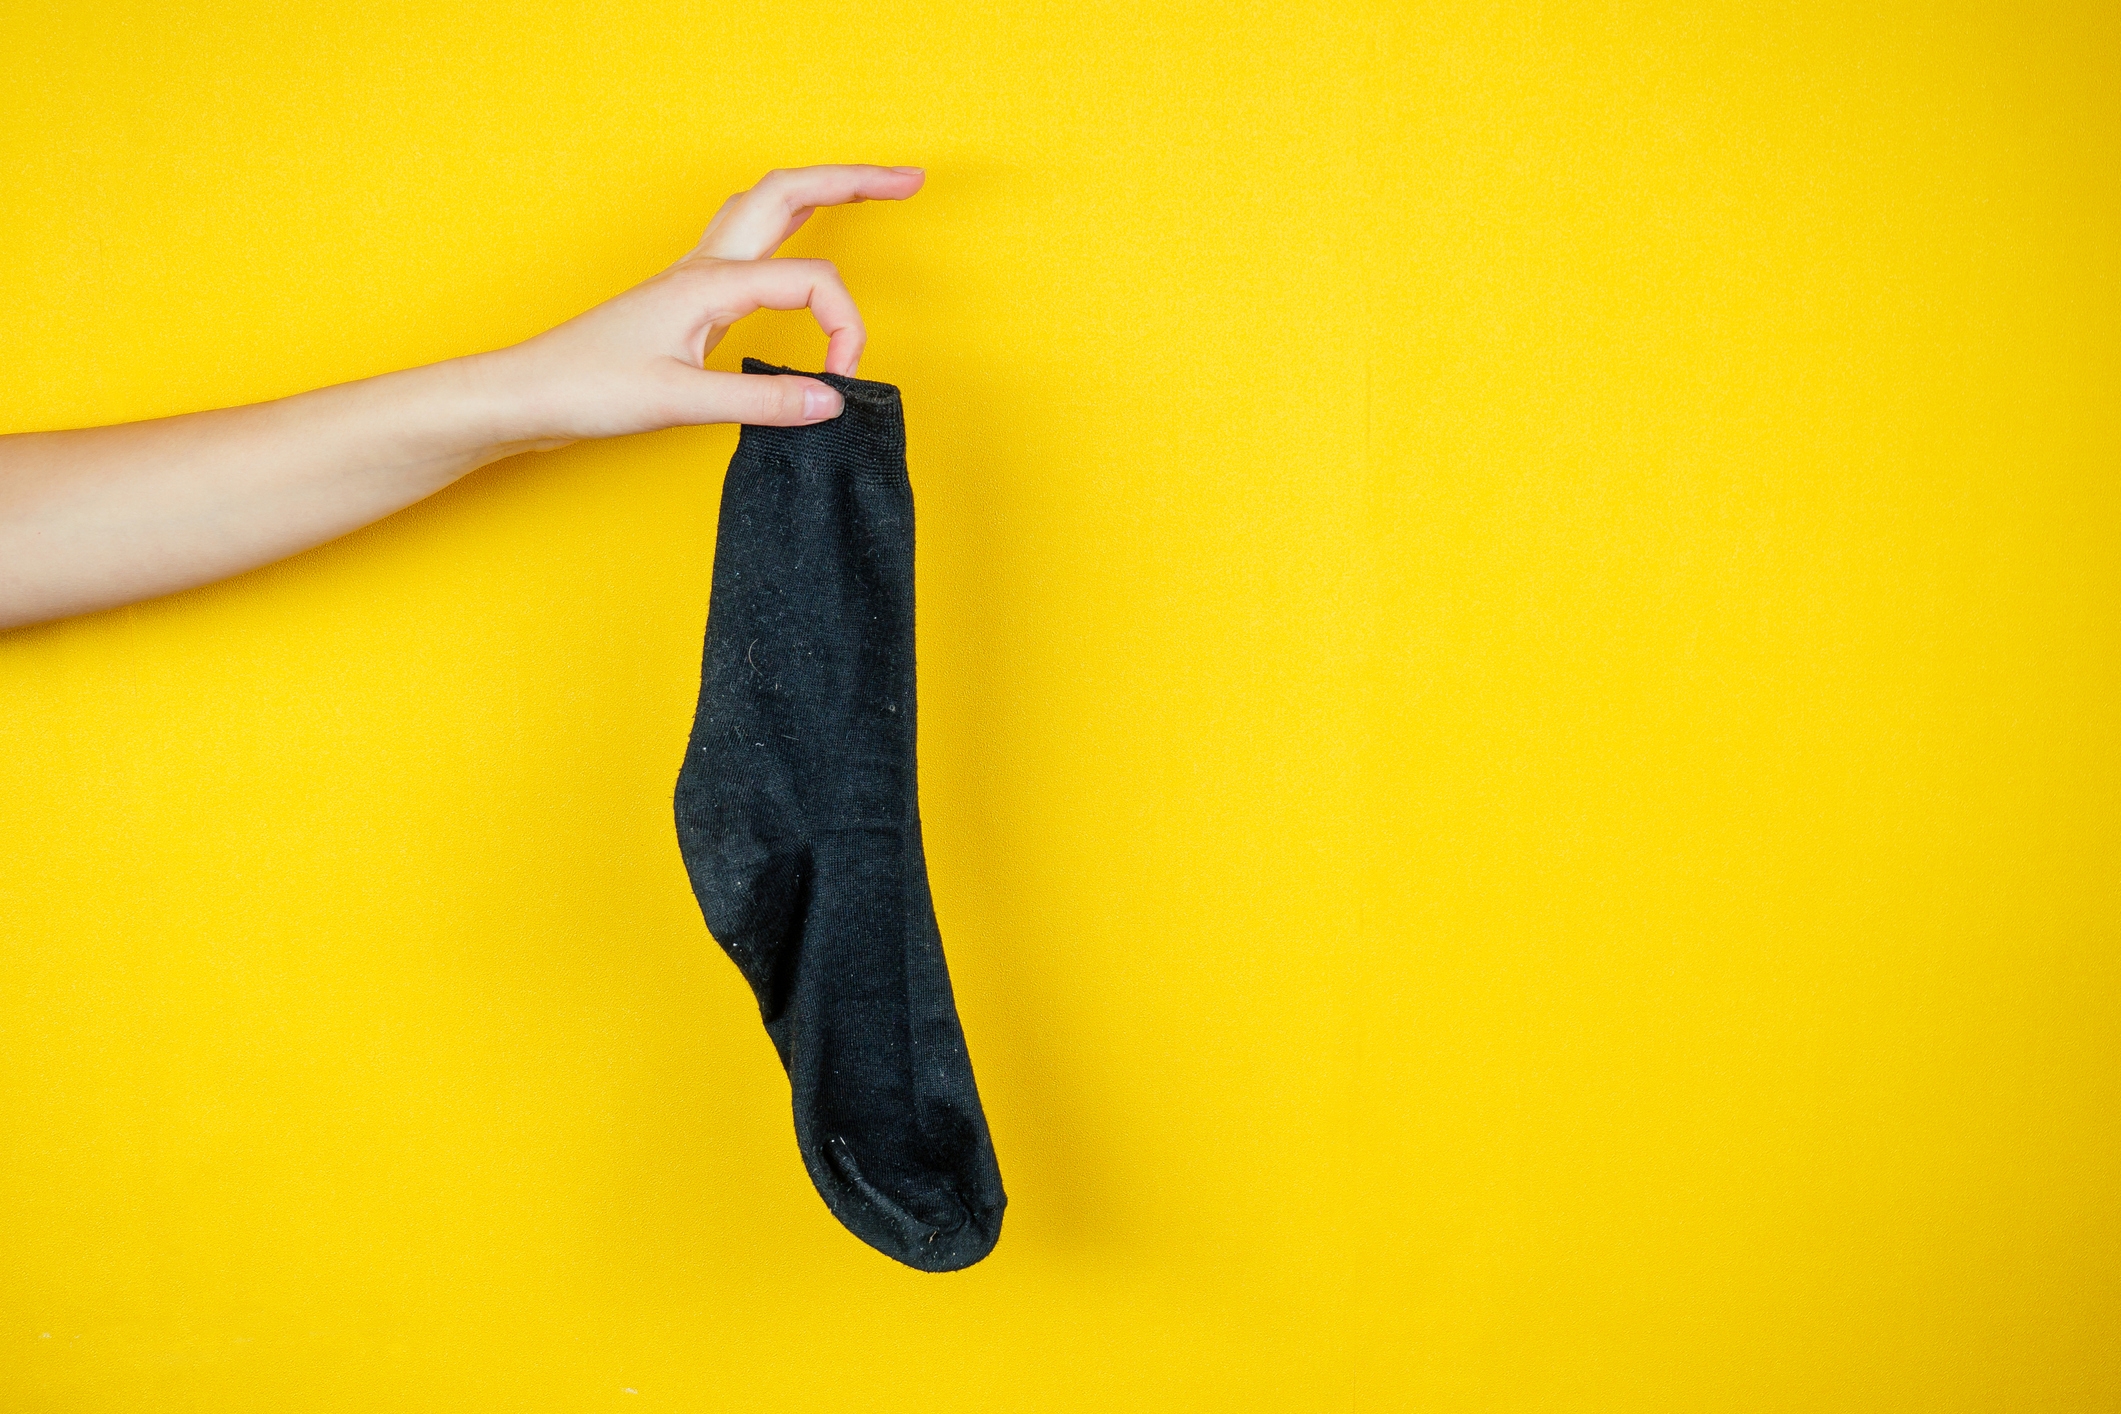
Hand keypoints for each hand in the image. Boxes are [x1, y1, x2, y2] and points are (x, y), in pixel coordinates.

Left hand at [484, 164, 924, 443]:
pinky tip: (798, 241)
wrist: (528, 393)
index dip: (845, 329)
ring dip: (820, 189)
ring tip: (867, 185)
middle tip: (910, 180)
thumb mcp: (677, 401)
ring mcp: (695, 276)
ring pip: (767, 206)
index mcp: (710, 283)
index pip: (812, 283)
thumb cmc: (586, 390)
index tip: (841, 382)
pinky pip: (750, 240)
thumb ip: (761, 402)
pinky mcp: (689, 297)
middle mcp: (705, 267)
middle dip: (853, 181)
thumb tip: (832, 401)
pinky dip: (789, 225)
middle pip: (790, 193)